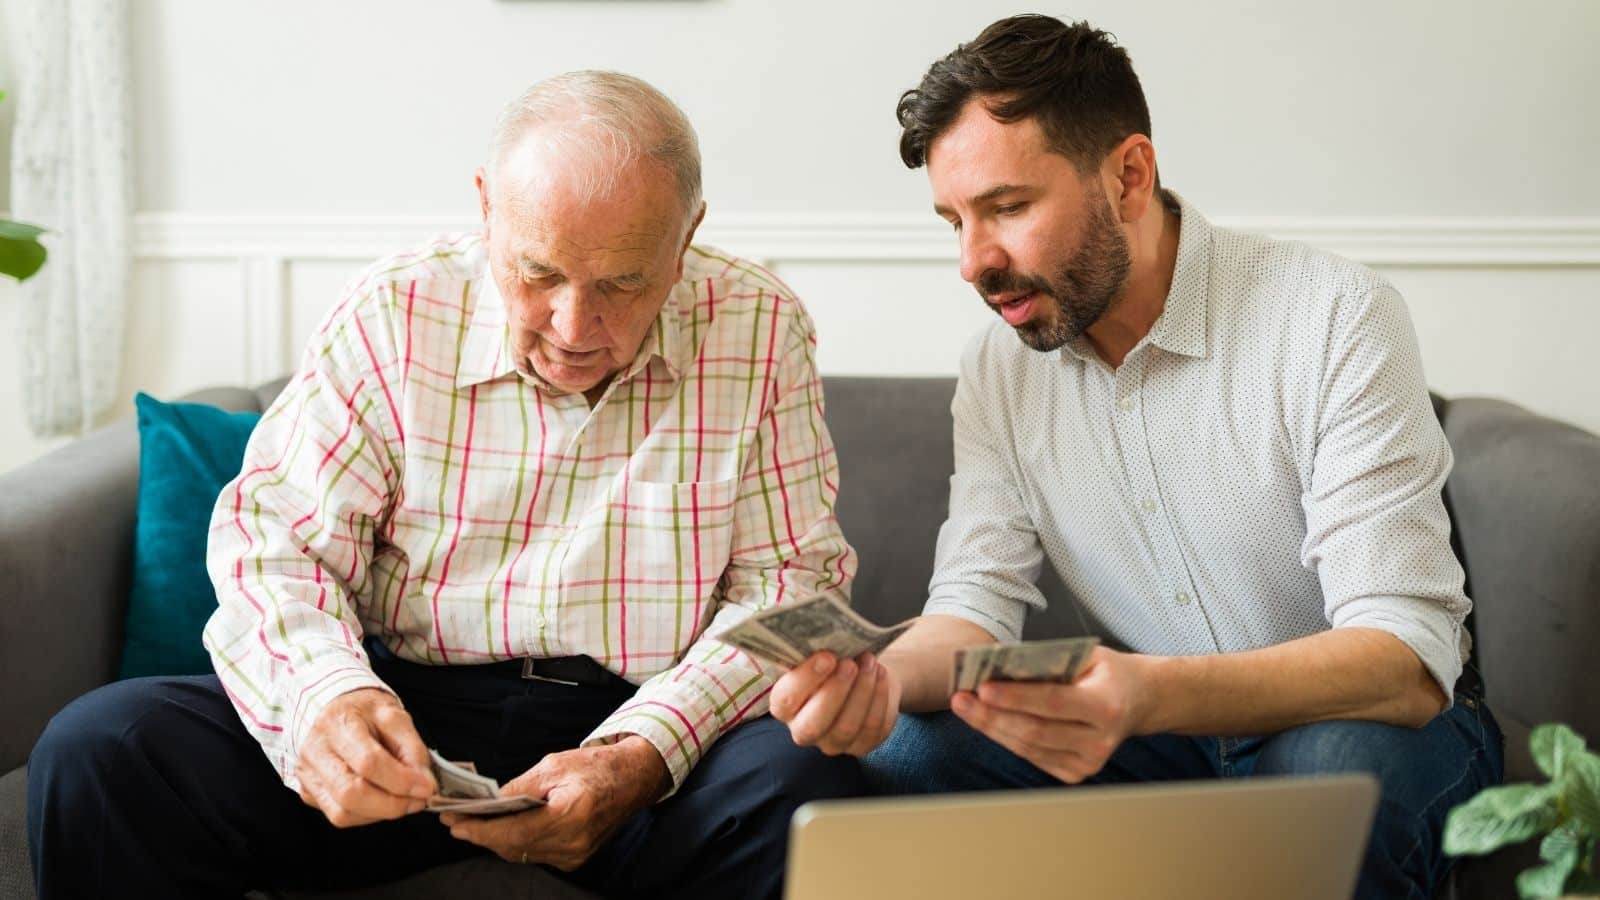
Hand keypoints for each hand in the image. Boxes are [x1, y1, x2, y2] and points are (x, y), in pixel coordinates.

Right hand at [295, 687, 436, 826]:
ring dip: (380, 813)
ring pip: (342, 812)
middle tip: (417, 800)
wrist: (332, 709)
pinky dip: (366, 815)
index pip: (368, 762)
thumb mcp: (394, 716)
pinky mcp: (309, 791)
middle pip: (351, 793)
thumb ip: (411, 748)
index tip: (427, 787)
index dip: (401, 780)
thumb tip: (423, 782)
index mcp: (338, 724)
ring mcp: (308, 775)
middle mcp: (316, 751)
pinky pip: (339, 816)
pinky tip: (381, 801)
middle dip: (391, 804)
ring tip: (402, 800)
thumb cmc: (363, 712)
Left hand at [441, 736, 668, 870]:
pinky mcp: (575, 859)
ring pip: (522, 853)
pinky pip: (535, 854)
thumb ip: (520, 787)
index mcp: (570, 813)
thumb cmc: (595, 767)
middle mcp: (573, 841)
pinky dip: (515, 843)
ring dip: (495, 840)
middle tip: (454, 821)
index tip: (454, 821)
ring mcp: (575, 855)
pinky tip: (500, 830)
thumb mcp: (554, 765)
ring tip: (470, 824)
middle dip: (481, 834)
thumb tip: (488, 801)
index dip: (480, 829)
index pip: (514, 830)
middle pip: (514, 846)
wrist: (632, 779)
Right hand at [769, 651, 900, 756]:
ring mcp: (833, 742)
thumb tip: (823, 636)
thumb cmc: (833, 659)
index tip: (826, 657)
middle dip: (835, 691)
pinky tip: (881, 675)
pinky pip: (873, 728)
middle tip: (850, 664)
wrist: (861, 672)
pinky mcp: (862, 745)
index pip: (785, 701)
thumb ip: (812, 652)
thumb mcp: (818, 654)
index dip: (805, 680)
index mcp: (784, 706)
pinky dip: (879, 698)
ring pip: (847, 727)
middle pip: (813, 724)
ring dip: (862, 691)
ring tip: (870, 662)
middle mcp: (803, 730)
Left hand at [950, 646, 1146, 783]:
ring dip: (991, 727)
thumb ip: (1048, 661)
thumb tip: (998, 664)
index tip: (982, 687)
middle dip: (992, 715)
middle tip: (961, 698)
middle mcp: (1100, 740)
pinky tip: (985, 721)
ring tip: (965, 706)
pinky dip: (1005, 737)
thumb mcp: (1086, 656)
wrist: (1138, 701)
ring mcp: (1088, 763)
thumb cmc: (1106, 673)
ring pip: (1028, 747)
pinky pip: (1031, 756)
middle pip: (1035, 731)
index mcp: (1106, 705)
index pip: (1053, 702)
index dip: (1015, 697)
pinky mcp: (1075, 773)